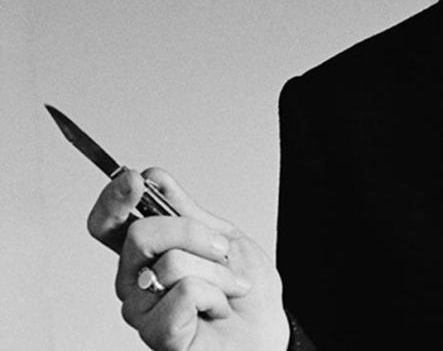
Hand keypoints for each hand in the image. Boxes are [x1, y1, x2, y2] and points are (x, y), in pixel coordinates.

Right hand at [87, 168, 289, 350]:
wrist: (266, 329)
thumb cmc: (243, 290)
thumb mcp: (221, 237)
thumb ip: (184, 210)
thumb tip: (152, 177)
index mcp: (145, 255)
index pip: (108, 224)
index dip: (112, 200)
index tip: (134, 180)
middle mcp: (133, 281)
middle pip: (140, 234)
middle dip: (194, 233)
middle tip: (222, 251)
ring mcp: (141, 309)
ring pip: (172, 262)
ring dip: (218, 270)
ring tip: (227, 288)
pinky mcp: (157, 334)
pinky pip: (186, 292)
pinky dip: (216, 295)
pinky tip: (217, 310)